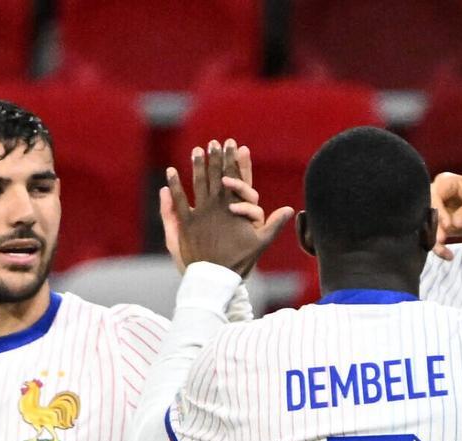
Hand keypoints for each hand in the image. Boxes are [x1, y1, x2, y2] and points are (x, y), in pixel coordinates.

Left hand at [163, 140, 293, 276]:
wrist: (216, 277)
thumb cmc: (240, 261)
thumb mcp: (262, 243)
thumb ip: (274, 224)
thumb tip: (290, 209)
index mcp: (235, 208)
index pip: (235, 178)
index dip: (233, 160)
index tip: (233, 145)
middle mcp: (217, 206)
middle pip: (216, 175)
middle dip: (216, 157)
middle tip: (215, 143)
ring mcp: (200, 213)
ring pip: (198, 183)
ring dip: (197, 165)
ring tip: (197, 150)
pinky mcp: (186, 222)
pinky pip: (179, 199)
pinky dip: (174, 185)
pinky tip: (171, 171)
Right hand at [431, 172, 461, 259]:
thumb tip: (454, 223)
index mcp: (446, 182)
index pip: (434, 194)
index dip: (438, 209)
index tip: (448, 224)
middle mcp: (437, 195)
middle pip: (426, 210)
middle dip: (432, 226)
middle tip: (440, 240)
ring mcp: (436, 211)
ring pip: (427, 226)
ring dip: (434, 240)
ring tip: (445, 252)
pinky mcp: (439, 226)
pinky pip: (433, 237)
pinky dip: (439, 247)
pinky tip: (448, 255)